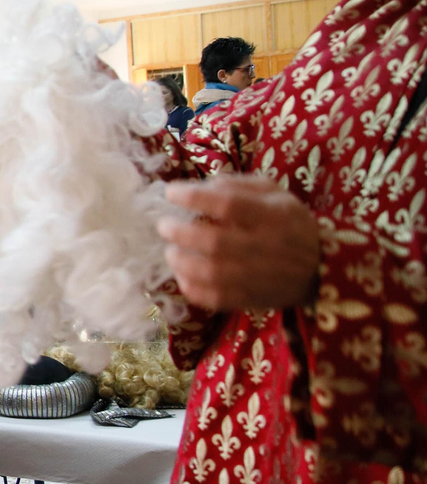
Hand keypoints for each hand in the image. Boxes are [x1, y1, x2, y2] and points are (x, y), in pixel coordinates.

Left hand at [158, 175, 320, 310]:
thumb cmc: (288, 221)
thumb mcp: (273, 193)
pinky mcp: (251, 298)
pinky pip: (215, 298)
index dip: (195, 198)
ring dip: (182, 262)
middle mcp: (268, 246)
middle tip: (164, 226)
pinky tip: (183, 274)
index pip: (230, 204)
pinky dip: (191, 287)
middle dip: (181, 233)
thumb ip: (237, 185)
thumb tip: (200, 187)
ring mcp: (260, 276)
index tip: (171, 193)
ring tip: (171, 252)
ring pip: (212, 274)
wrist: (319, 267)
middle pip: (216, 242)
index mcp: (274, 215)